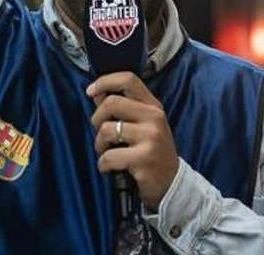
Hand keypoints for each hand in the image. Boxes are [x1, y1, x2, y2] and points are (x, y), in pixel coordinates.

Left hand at [87, 72, 178, 209]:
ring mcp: (150, 137)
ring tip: (107, 153)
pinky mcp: (144, 158)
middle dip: (97, 119)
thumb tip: (97, 94)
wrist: (172, 184)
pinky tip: (111, 169)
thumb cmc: (152, 153)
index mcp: (153, 106)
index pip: (128, 79)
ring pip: (107, 130)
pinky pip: (109, 156)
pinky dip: (103, 165)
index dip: (105, 81)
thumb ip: (122, 109)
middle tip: (101, 134)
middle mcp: (154, 118)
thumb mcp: (143, 126)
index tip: (91, 91)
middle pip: (112, 102)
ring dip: (99, 145)